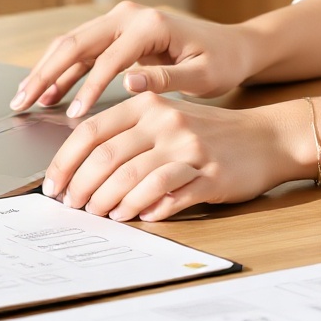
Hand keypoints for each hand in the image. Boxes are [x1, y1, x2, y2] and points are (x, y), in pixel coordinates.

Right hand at [9, 2, 257, 118]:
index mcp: (149, 24)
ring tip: (25, 100)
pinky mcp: (117, 33)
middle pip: (77, 42)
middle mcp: (128, 15)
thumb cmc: (221, 62)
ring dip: (47, 71)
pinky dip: (63, 71)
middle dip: (47, 73)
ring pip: (72, 44)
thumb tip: (130, 84)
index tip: (72, 115)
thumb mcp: (202, 76)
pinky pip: (82, 51)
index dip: (89, 87)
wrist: (231, 46)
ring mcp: (119, 21)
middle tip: (23, 101)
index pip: (110, 57)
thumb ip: (166, 79)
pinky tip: (48, 93)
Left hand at [41, 93, 307, 220]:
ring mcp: (188, 147)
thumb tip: (80, 170)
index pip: (92, 130)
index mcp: (147, 103)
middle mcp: (165, 120)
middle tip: (72, 206)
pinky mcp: (208, 174)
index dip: (66, 161)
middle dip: (82, 186)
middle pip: (107, 156)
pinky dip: (146, 207)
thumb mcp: (167, 119)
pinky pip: (167, 193)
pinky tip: (136, 217)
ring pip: (132, 177)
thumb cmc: (209, 133)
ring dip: (109, 201)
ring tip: (99, 214)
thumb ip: (129, 134)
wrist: (266, 138)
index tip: (53, 185)